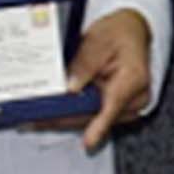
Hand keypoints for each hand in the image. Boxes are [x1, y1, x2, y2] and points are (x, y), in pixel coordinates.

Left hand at [47, 8, 153, 151]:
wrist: (130, 30)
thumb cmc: (119, 32)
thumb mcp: (98, 40)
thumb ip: (85, 64)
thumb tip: (72, 86)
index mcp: (133, 78)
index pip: (114, 105)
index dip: (99, 125)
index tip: (89, 142)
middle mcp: (134, 97)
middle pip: (97, 116)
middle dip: (66, 118)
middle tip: (38, 119)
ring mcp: (126, 106)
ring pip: (92, 119)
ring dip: (66, 118)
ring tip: (39, 116)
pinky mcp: (116, 109)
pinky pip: (92, 115)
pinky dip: (73, 114)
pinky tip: (53, 113)